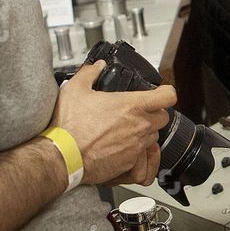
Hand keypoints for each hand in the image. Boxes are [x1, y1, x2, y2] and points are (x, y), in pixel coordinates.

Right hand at [52, 62, 175, 185]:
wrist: (62, 157)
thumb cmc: (69, 127)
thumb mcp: (75, 90)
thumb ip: (89, 73)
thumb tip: (97, 66)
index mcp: (131, 106)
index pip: (167, 96)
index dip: (165, 92)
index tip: (160, 93)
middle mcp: (139, 126)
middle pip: (163, 118)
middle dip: (155, 113)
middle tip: (140, 112)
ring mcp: (136, 146)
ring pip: (154, 137)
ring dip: (145, 132)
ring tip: (128, 130)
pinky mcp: (130, 164)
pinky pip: (143, 157)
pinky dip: (137, 152)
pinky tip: (123, 147)